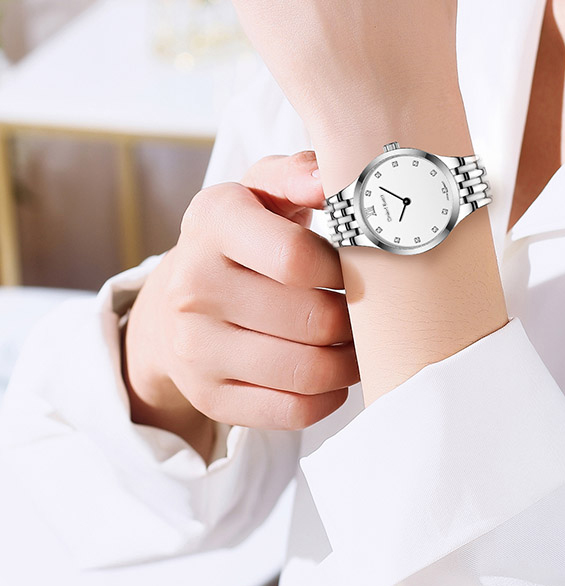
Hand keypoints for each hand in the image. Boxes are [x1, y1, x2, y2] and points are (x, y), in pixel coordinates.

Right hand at [122, 151, 358, 461]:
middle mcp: (194, 285)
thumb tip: (329, 179)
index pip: (296, 258)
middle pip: (311, 320)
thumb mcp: (261, 191)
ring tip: (358, 343)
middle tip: (371, 313)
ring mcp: (196, 347)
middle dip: (354, 319)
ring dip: (350, 362)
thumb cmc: (241, 239)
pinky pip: (291, 411)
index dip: (344, 269)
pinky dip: (329, 398)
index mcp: (213, 222)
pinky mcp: (208, 395)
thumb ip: (298, 174)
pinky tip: (334, 376)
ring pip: (307, 371)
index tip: (358, 268)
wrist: (173, 305)